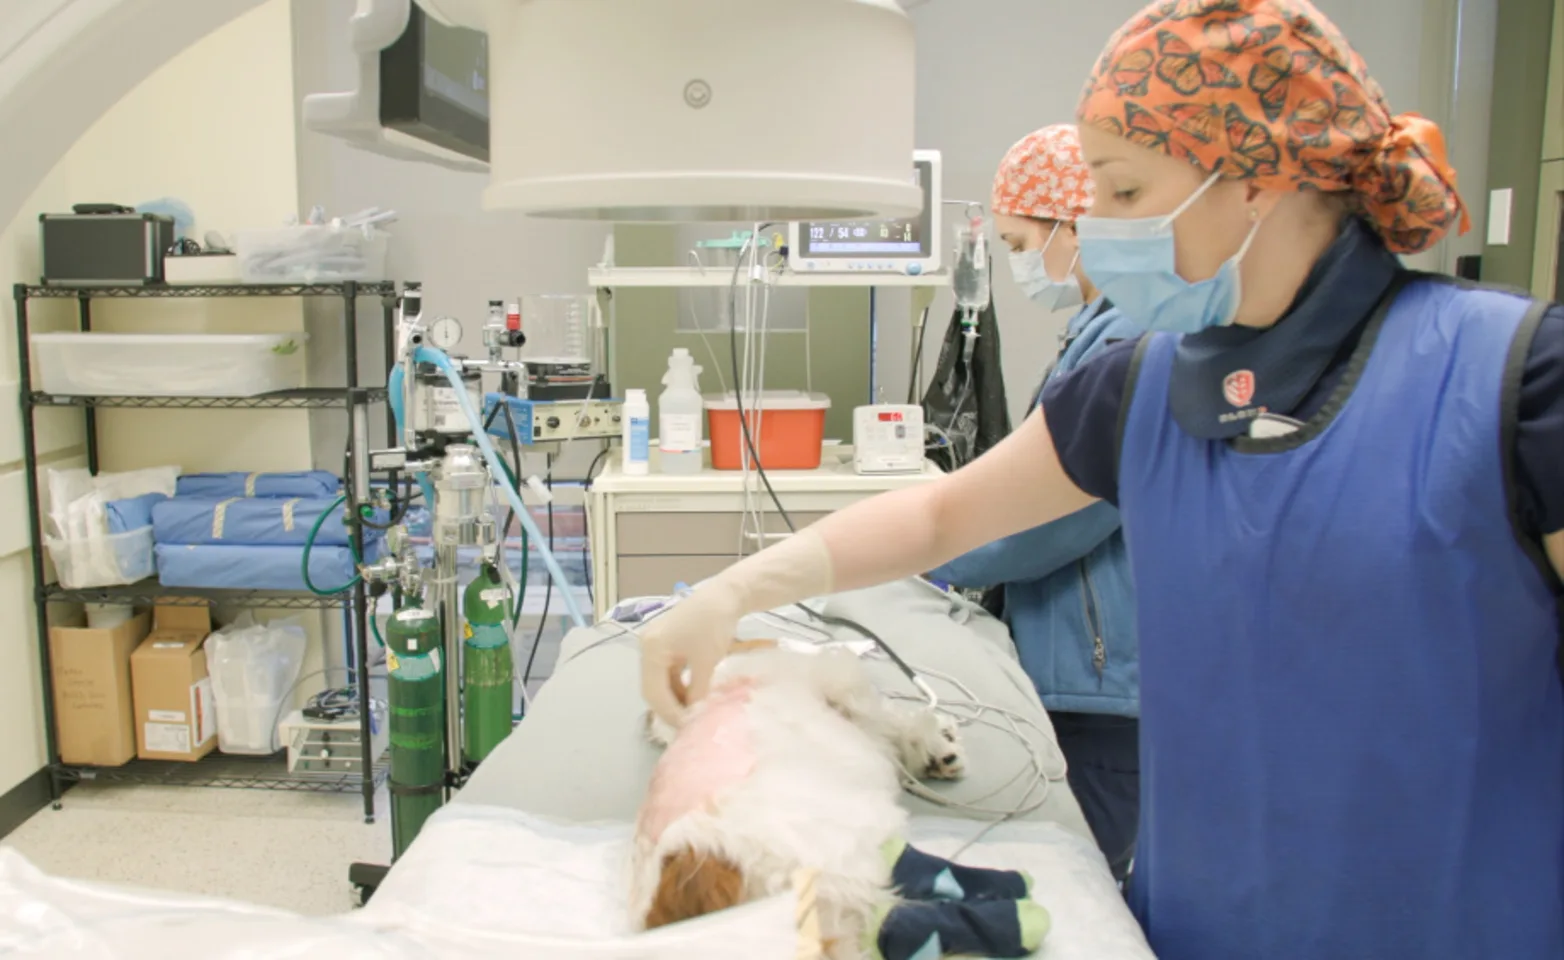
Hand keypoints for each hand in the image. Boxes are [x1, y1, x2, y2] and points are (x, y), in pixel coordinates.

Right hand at [638, 587, 742, 727]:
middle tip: (686, 725)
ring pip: (660, 681)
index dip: (669, 712)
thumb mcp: (706, 662)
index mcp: (651, 649)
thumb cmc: (714, 625)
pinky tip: (692, 696)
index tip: (686, 728)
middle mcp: (647, 647)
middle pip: (652, 687)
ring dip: (674, 698)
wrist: (726, 595)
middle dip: (669, 707)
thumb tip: (693, 715)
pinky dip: (679, 685)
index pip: (653, 691)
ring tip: (691, 714)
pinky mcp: (667, 644)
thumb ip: (696, 691)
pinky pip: (668, 672)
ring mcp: (656, 645)